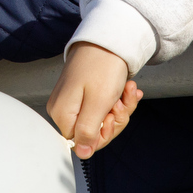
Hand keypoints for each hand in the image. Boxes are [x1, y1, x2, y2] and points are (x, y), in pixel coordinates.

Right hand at [47, 42, 142, 158]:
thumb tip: (82, 154)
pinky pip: (103, 105)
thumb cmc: (102, 68)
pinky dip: (119, 98)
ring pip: (102, 118)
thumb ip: (88, 131)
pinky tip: (128, 88)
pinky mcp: (84, 92)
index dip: (104, 133)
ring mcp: (74, 100)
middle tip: (124, 100)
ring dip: (121, 106)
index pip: (83, 142)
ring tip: (129, 89)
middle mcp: (64, 109)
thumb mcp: (98, 104)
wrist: (107, 38)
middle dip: (116, 118)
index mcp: (63, 114)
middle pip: (94, 131)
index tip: (115, 115)